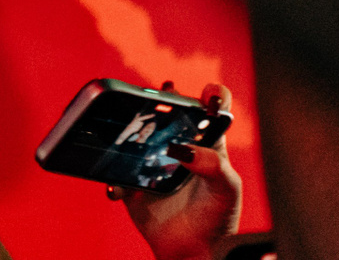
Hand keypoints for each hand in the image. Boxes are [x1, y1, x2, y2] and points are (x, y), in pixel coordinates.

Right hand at [112, 83, 242, 259]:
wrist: (193, 253)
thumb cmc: (218, 221)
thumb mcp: (226, 190)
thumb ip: (214, 166)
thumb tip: (184, 148)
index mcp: (207, 145)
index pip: (213, 111)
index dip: (212, 95)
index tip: (208, 94)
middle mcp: (179, 147)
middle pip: (169, 113)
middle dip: (163, 99)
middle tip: (162, 94)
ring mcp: (153, 163)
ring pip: (136, 135)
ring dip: (126, 127)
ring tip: (125, 126)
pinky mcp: (133, 182)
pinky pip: (115, 173)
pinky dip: (112, 178)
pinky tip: (118, 187)